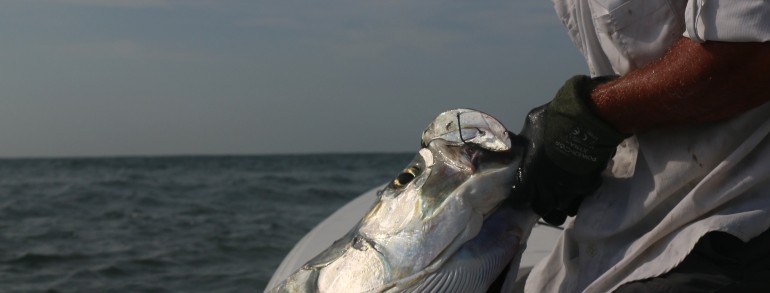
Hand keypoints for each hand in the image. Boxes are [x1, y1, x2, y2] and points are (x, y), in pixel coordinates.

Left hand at [515, 75, 628, 225]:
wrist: (587, 120)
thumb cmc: (553, 121)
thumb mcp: (530, 126)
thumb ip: (523, 140)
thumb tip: (514, 141)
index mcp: (530, 173)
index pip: (520, 199)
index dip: (520, 198)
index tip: (523, 194)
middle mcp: (547, 186)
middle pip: (542, 209)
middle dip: (542, 204)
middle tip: (544, 196)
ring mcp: (569, 189)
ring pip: (563, 209)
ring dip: (561, 202)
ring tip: (562, 193)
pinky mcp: (587, 187)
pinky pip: (581, 200)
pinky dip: (579, 197)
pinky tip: (579, 187)